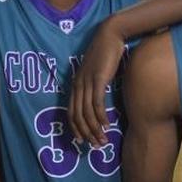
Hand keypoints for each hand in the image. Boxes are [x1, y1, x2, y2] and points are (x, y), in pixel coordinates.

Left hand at [70, 20, 125, 146]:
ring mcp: (87, 82)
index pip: (71, 112)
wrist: (110, 35)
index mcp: (75, 84)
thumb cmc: (105, 53)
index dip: (75, 128)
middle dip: (85, 133)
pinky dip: (100, 117)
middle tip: (95, 146)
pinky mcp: (98, 80)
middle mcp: (78, 85)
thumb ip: (94, 84)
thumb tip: (98, 98)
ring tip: (102, 140)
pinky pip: (97, 104)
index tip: (83, 140)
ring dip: (94, 129)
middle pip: (77, 116)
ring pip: (86, 113)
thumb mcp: (96, 71)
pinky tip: (106, 125)